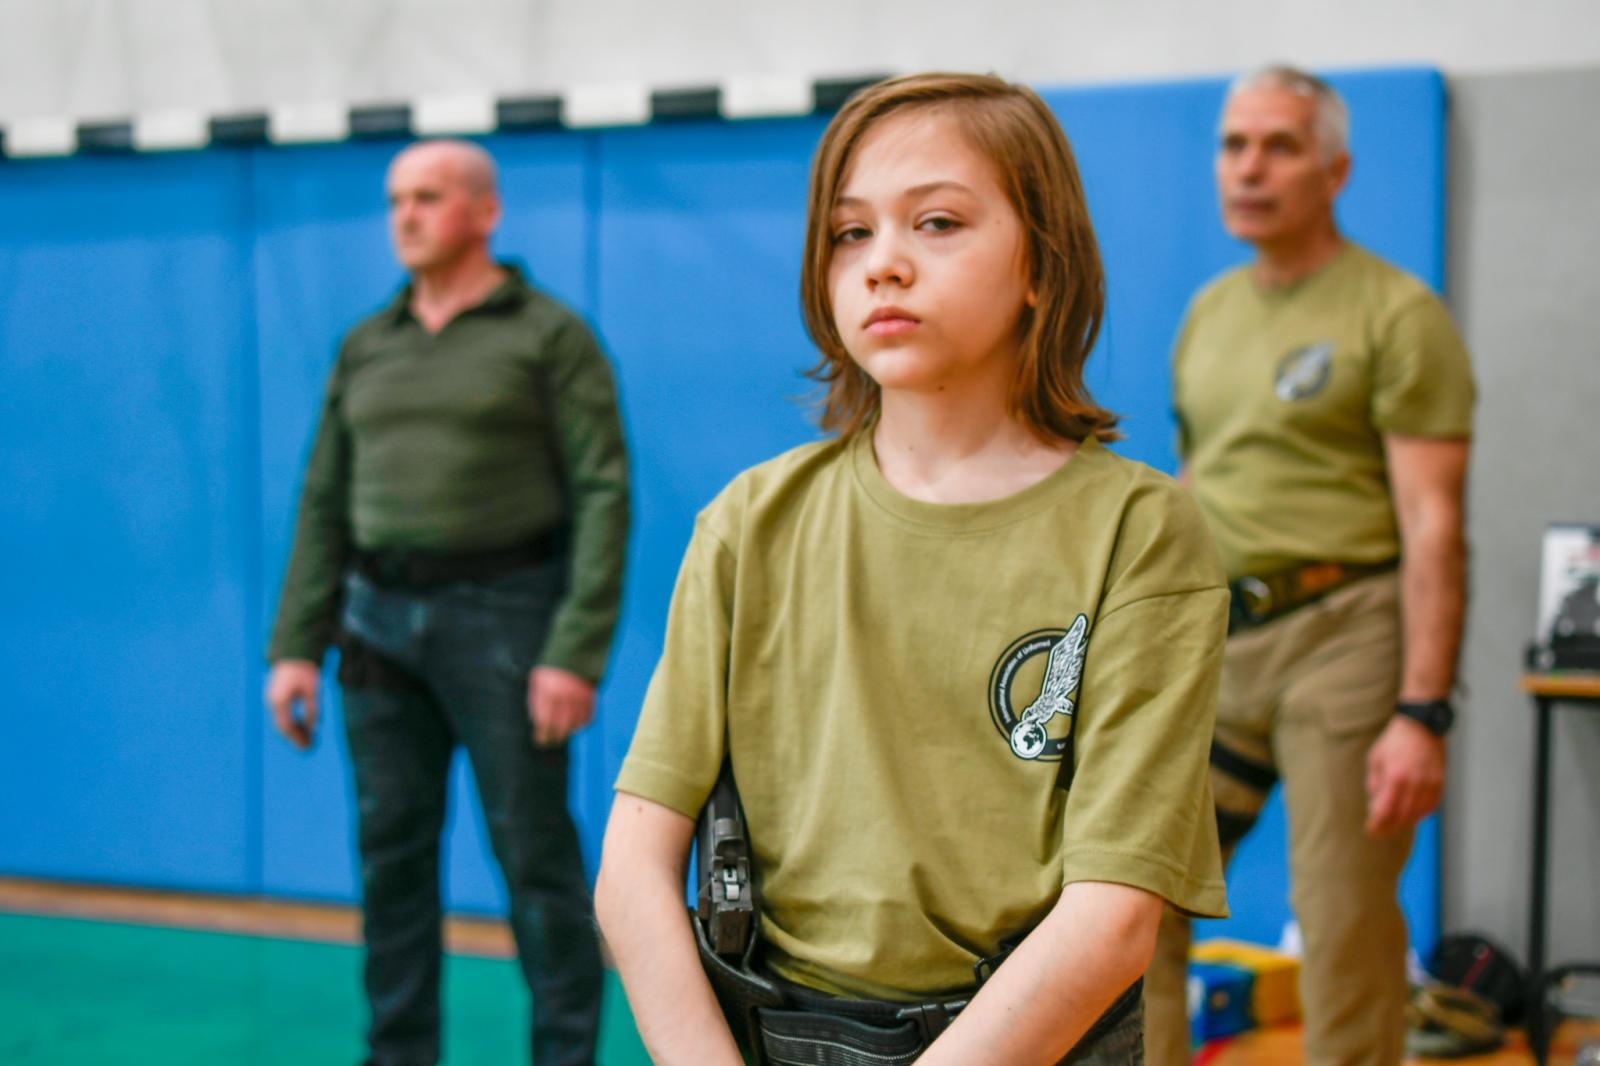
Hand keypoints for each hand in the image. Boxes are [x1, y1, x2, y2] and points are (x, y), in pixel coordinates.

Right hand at [266, 659, 321, 749]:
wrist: (294, 654)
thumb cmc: (305, 670)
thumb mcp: (312, 689)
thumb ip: (312, 708)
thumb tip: (314, 727)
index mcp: (279, 701)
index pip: (286, 726)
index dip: (297, 738)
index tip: (308, 747)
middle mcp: (272, 702)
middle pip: (282, 727)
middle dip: (295, 738)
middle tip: (309, 748)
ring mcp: (272, 699)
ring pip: (281, 722)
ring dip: (294, 732)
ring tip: (308, 740)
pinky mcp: (276, 697)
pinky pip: (283, 715)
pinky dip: (292, 724)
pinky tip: (304, 728)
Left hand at [528, 666, 595, 746]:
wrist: (576, 647)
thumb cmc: (552, 665)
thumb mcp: (538, 679)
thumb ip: (537, 700)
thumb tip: (536, 723)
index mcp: (547, 691)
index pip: (544, 721)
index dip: (542, 734)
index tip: (540, 740)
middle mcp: (564, 696)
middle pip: (560, 727)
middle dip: (554, 737)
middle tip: (550, 742)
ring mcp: (579, 696)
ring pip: (575, 724)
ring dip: (568, 731)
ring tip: (562, 734)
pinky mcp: (592, 696)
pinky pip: (588, 717)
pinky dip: (582, 723)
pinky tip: (575, 724)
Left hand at [1365, 715, 1445, 836]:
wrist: (1421, 725)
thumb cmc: (1394, 741)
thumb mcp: (1375, 759)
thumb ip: (1374, 784)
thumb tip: (1375, 806)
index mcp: (1395, 777)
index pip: (1385, 811)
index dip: (1377, 825)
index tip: (1371, 830)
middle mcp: (1414, 783)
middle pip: (1402, 817)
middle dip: (1389, 828)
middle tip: (1380, 831)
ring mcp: (1430, 784)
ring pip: (1418, 814)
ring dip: (1404, 822)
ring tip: (1394, 823)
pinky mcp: (1440, 782)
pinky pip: (1431, 806)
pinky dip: (1420, 814)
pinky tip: (1411, 813)